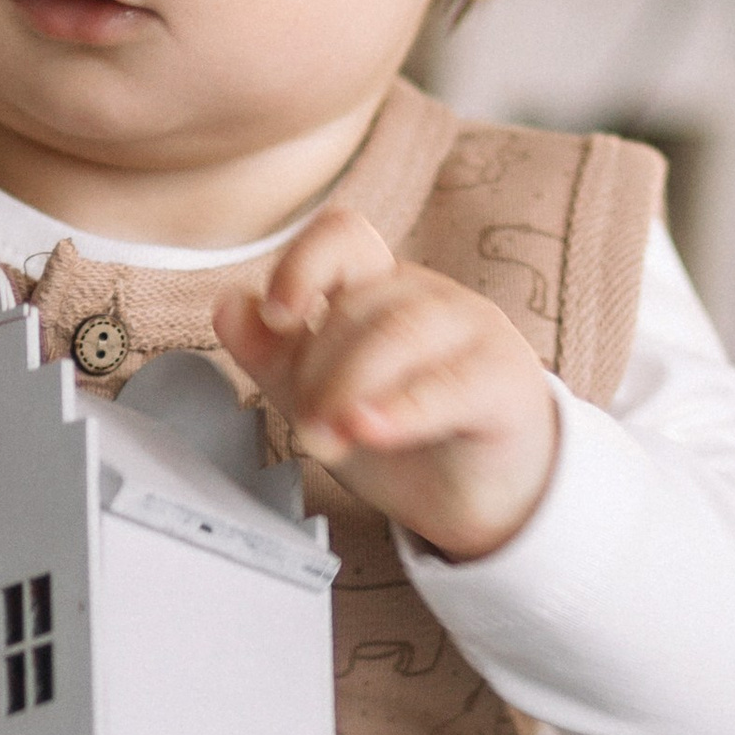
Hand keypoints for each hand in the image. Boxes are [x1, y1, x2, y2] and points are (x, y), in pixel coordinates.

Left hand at [213, 205, 557, 561]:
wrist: (482, 497)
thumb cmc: (404, 432)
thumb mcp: (321, 396)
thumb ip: (270, 353)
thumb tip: (227, 304)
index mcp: (378, 289)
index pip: (344, 237)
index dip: (303, 263)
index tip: (279, 314)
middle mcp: (427, 299)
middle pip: (359, 305)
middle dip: (316, 371)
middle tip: (308, 427)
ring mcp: (474, 334)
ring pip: (400, 334)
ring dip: (347, 389)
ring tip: (329, 436)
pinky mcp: (506, 382)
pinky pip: (452, 382)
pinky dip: (403, 407)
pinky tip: (370, 427)